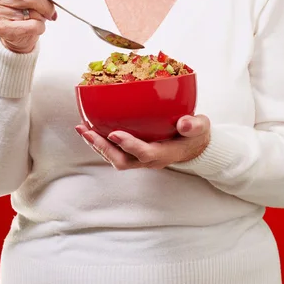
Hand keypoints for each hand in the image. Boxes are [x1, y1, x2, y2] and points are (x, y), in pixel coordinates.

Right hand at [0, 0, 56, 53]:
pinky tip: (37, 26)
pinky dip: (40, 27)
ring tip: (40, 17)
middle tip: (51, 10)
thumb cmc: (22, 9)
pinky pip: (31, 26)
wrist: (17, 33)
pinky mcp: (2, 29)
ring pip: (32, 12)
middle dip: (46, 4)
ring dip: (42, 16)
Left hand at [75, 115, 210, 169]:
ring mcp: (140, 158)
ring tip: (82, 129)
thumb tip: (184, 122)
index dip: (129, 144)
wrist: (196, 145)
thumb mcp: (201, 127)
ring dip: (97, 145)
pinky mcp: (135, 153)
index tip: (114, 132)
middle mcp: (149, 159)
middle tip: (87, 131)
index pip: (144, 153)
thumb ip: (194, 125)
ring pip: (115, 158)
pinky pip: (115, 151)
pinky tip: (91, 128)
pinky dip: (101, 141)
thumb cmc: (196, 134)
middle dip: (102, 148)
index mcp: (165, 153)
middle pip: (122, 160)